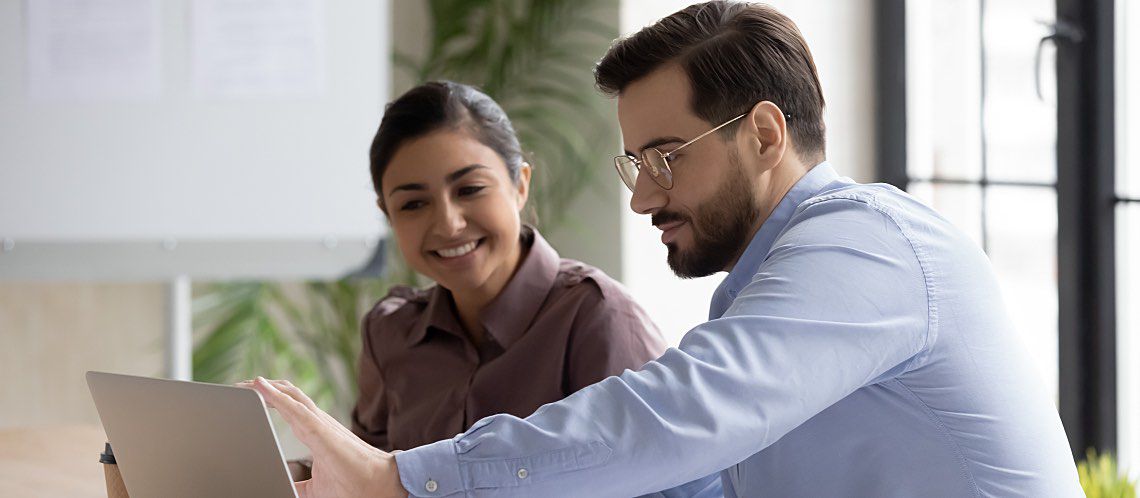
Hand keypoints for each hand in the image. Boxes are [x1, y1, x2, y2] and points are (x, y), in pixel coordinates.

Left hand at [239, 377, 408, 497]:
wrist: (378, 487)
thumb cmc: (354, 485)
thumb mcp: (314, 487)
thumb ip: (297, 484)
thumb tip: (280, 488)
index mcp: (316, 432)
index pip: (290, 408)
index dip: (270, 398)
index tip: (249, 396)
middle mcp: (317, 423)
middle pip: (287, 396)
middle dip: (263, 389)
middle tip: (240, 386)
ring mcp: (320, 424)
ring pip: (290, 396)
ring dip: (266, 388)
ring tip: (246, 383)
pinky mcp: (320, 430)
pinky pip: (294, 408)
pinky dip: (276, 396)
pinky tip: (260, 387)